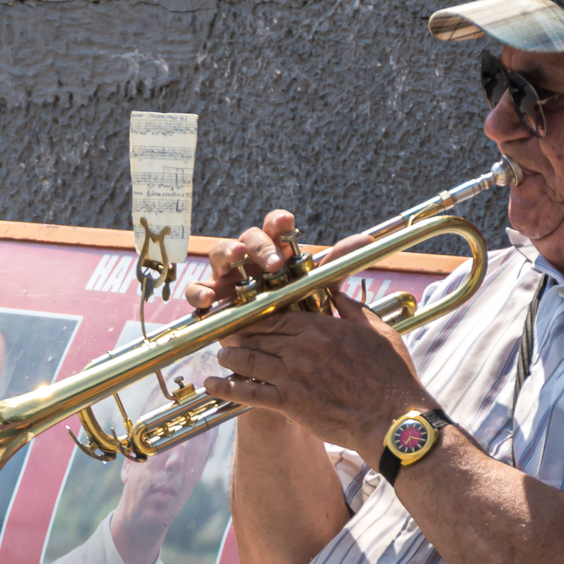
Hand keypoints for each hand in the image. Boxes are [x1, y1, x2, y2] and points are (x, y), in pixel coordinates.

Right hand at [184, 210, 372, 312]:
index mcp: (274, 249)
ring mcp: (227, 274)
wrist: (272, 341)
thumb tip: (366, 240)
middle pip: (248, 237)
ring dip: (227, 253)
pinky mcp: (210, 295)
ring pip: (220, 254)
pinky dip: (200, 291)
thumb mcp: (315, 285)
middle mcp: (249, 257)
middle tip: (272, 259)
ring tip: (236, 257)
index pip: (274, 227)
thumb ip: (336, 262)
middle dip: (258, 245)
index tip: (287, 222)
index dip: (278, 222)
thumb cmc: (291, 305)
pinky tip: (209, 298)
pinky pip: (197, 289)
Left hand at [202, 288, 430, 454]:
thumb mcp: (377, 332)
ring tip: (222, 356)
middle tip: (226, 334)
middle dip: (239, 334)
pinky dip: (228, 388)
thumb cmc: (391, 376)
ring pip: (250, 361)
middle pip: (259, 336)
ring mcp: (293, 376)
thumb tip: (337, 293)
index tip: (248, 316)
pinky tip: (213, 386)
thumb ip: (352, 310)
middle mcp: (302, 349)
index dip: (258, 317)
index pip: (279, 317)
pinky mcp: (289, 403)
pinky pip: (250, 394)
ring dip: (231, 358)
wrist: (391, 419)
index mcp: (321, 329)